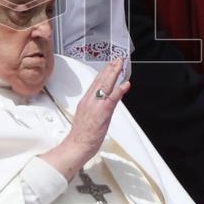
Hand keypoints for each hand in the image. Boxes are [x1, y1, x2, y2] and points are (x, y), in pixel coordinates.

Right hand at [39, 58, 129, 179]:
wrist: (77, 144)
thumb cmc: (81, 135)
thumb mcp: (86, 117)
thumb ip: (95, 108)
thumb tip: (104, 103)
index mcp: (86, 101)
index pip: (95, 83)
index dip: (103, 72)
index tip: (109, 65)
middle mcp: (90, 100)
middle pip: (100, 80)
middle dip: (110, 68)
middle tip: (117, 59)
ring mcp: (96, 104)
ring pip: (106, 84)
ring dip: (114, 73)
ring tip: (120, 64)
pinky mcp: (103, 111)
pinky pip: (113, 98)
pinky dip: (120, 89)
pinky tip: (126, 84)